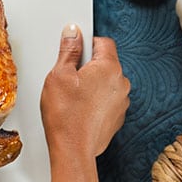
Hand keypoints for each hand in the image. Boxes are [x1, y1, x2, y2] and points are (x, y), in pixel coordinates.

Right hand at [40, 25, 129, 159]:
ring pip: (106, 82)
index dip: (86, 43)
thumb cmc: (66, 115)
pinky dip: (96, 101)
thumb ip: (69, 50)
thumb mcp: (59, 75)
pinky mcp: (117, 117)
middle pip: (105, 63)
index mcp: (109, 67)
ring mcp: (122, 101)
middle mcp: (121, 83)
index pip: (103, 42)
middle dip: (87, 66)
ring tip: (73, 96)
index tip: (73, 49)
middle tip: (68, 78)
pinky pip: (107, 100)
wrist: (73, 149)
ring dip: (92, 84)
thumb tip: (73, 33)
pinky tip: (79, 109)